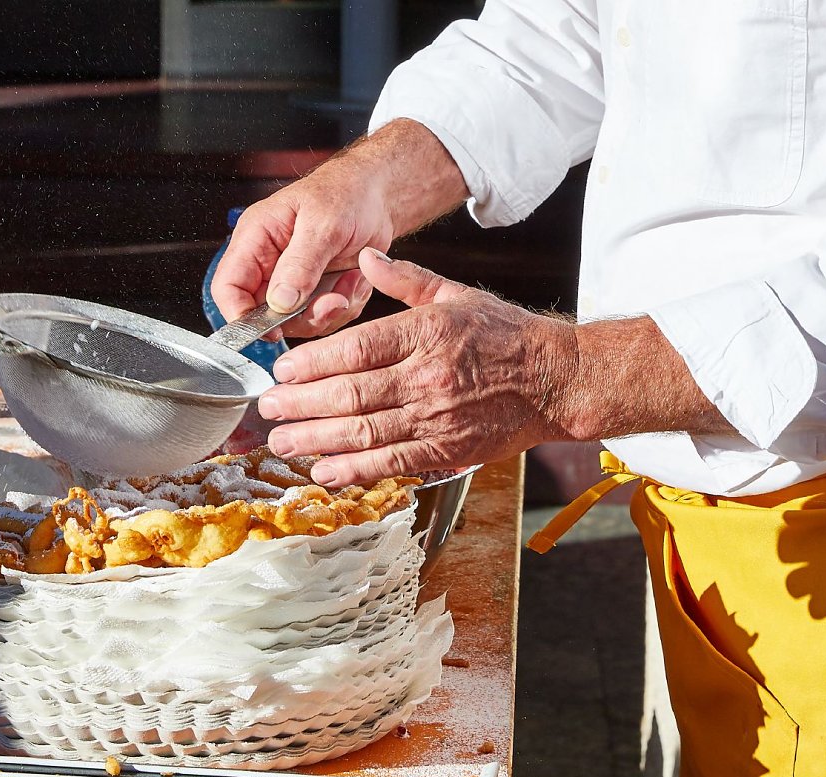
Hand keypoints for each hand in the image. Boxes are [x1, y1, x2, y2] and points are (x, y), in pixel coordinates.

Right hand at [211, 120, 468, 339]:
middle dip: (303, 316)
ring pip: (297, 322)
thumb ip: (300, 265)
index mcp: (256, 238)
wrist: (376, 196)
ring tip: (351, 280)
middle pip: (264, 315)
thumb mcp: (324, 225)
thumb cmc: (345, 194)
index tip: (271, 329)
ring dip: (329, 311)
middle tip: (334, 300)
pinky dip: (345, 306)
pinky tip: (355, 280)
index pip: (228, 287)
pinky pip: (323, 318)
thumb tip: (279, 301)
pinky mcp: (315, 292)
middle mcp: (269, 264)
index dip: (240, 315)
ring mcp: (293, 282)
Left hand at [257, 248, 581, 485]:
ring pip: (365, 431)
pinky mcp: (448, 448)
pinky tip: (324, 469)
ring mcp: (438, 416)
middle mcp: (429, 375)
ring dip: (316, 440)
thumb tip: (365, 257)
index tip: (282, 372)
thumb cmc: (507, 336)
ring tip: (281, 442)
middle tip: (267, 410)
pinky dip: (355, 469)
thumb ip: (406, 279)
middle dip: (301, 405)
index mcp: (428, 332)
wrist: (557, 380)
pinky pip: (393, 462)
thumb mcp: (457, 294)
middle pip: (352, 393)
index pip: (358, 349)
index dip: (313, 364)